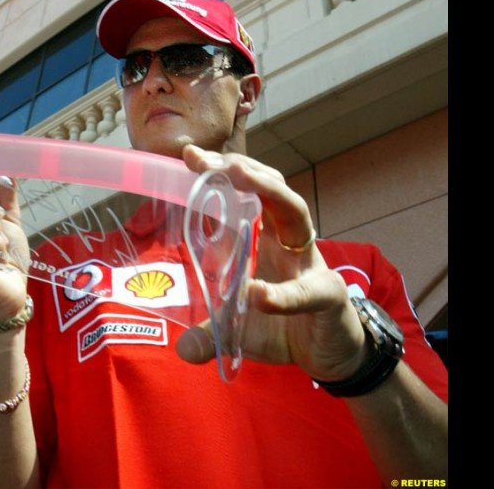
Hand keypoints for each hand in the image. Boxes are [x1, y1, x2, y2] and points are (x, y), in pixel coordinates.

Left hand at [176, 145, 366, 381]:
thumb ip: (211, 334)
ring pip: (296, 213)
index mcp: (267, 240)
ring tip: (237, 176)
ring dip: (268, 191)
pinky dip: (282, 294)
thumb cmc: (286, 329)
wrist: (333, 357)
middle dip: (239, 169)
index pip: (244, 195)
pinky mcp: (328, 296)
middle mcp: (290, 242)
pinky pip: (307, 291)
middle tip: (205, 159)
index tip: (189, 156)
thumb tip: (182, 350)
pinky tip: (257, 294)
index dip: (219, 174)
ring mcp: (311, 264)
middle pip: (270, 189)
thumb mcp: (240, 330)